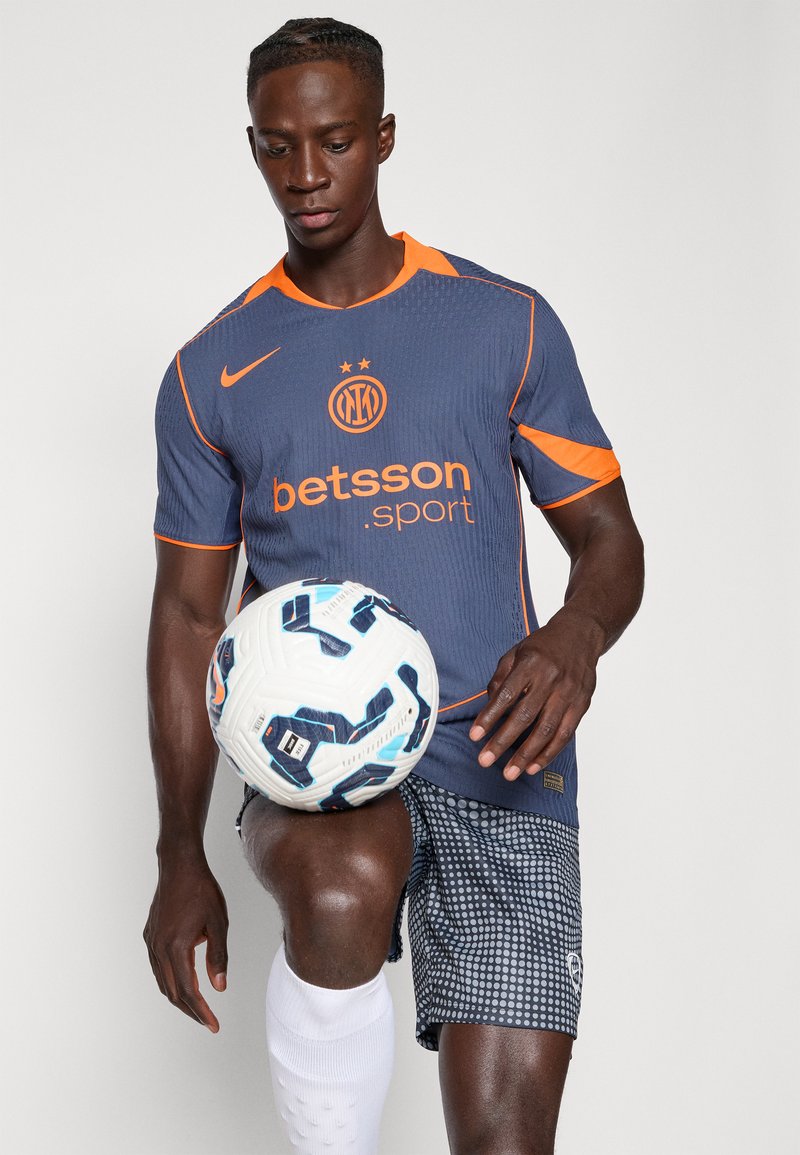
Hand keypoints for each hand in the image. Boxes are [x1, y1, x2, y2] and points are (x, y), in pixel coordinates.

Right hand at [144, 850, 228, 1031]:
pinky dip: (170, 981)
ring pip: (162, 982)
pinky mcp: (150, 935)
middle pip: (172, 992)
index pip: (188, 992)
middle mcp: (158, 948)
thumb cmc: (201, 890)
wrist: (180, 865)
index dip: (202, 1012)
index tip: (213, 1025)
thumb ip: (218, 957)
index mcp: (176, 948)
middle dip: (191, 1010)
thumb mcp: (219, 923)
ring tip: (198, 1007)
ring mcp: (151, 942)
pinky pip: (157, 967)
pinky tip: (183, 982)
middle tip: (208, 1021)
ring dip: (179, 998)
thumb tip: (219, 987)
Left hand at [469, 610, 601, 780]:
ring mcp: (569, 693)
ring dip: (526, 755)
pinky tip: (534, 766)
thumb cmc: (544, 646)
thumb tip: (489, 707)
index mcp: (530, 664)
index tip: (475, 737)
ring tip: (510, 772)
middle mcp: (551, 679)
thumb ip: (500, 678)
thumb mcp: (516, 652)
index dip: (489, 718)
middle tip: (485, 761)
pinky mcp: (582, 704)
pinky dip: (549, 752)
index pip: (506, 695)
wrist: (581, 635)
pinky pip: (565, 734)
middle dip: (503, 742)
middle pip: (524, 717)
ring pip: (546, 730)